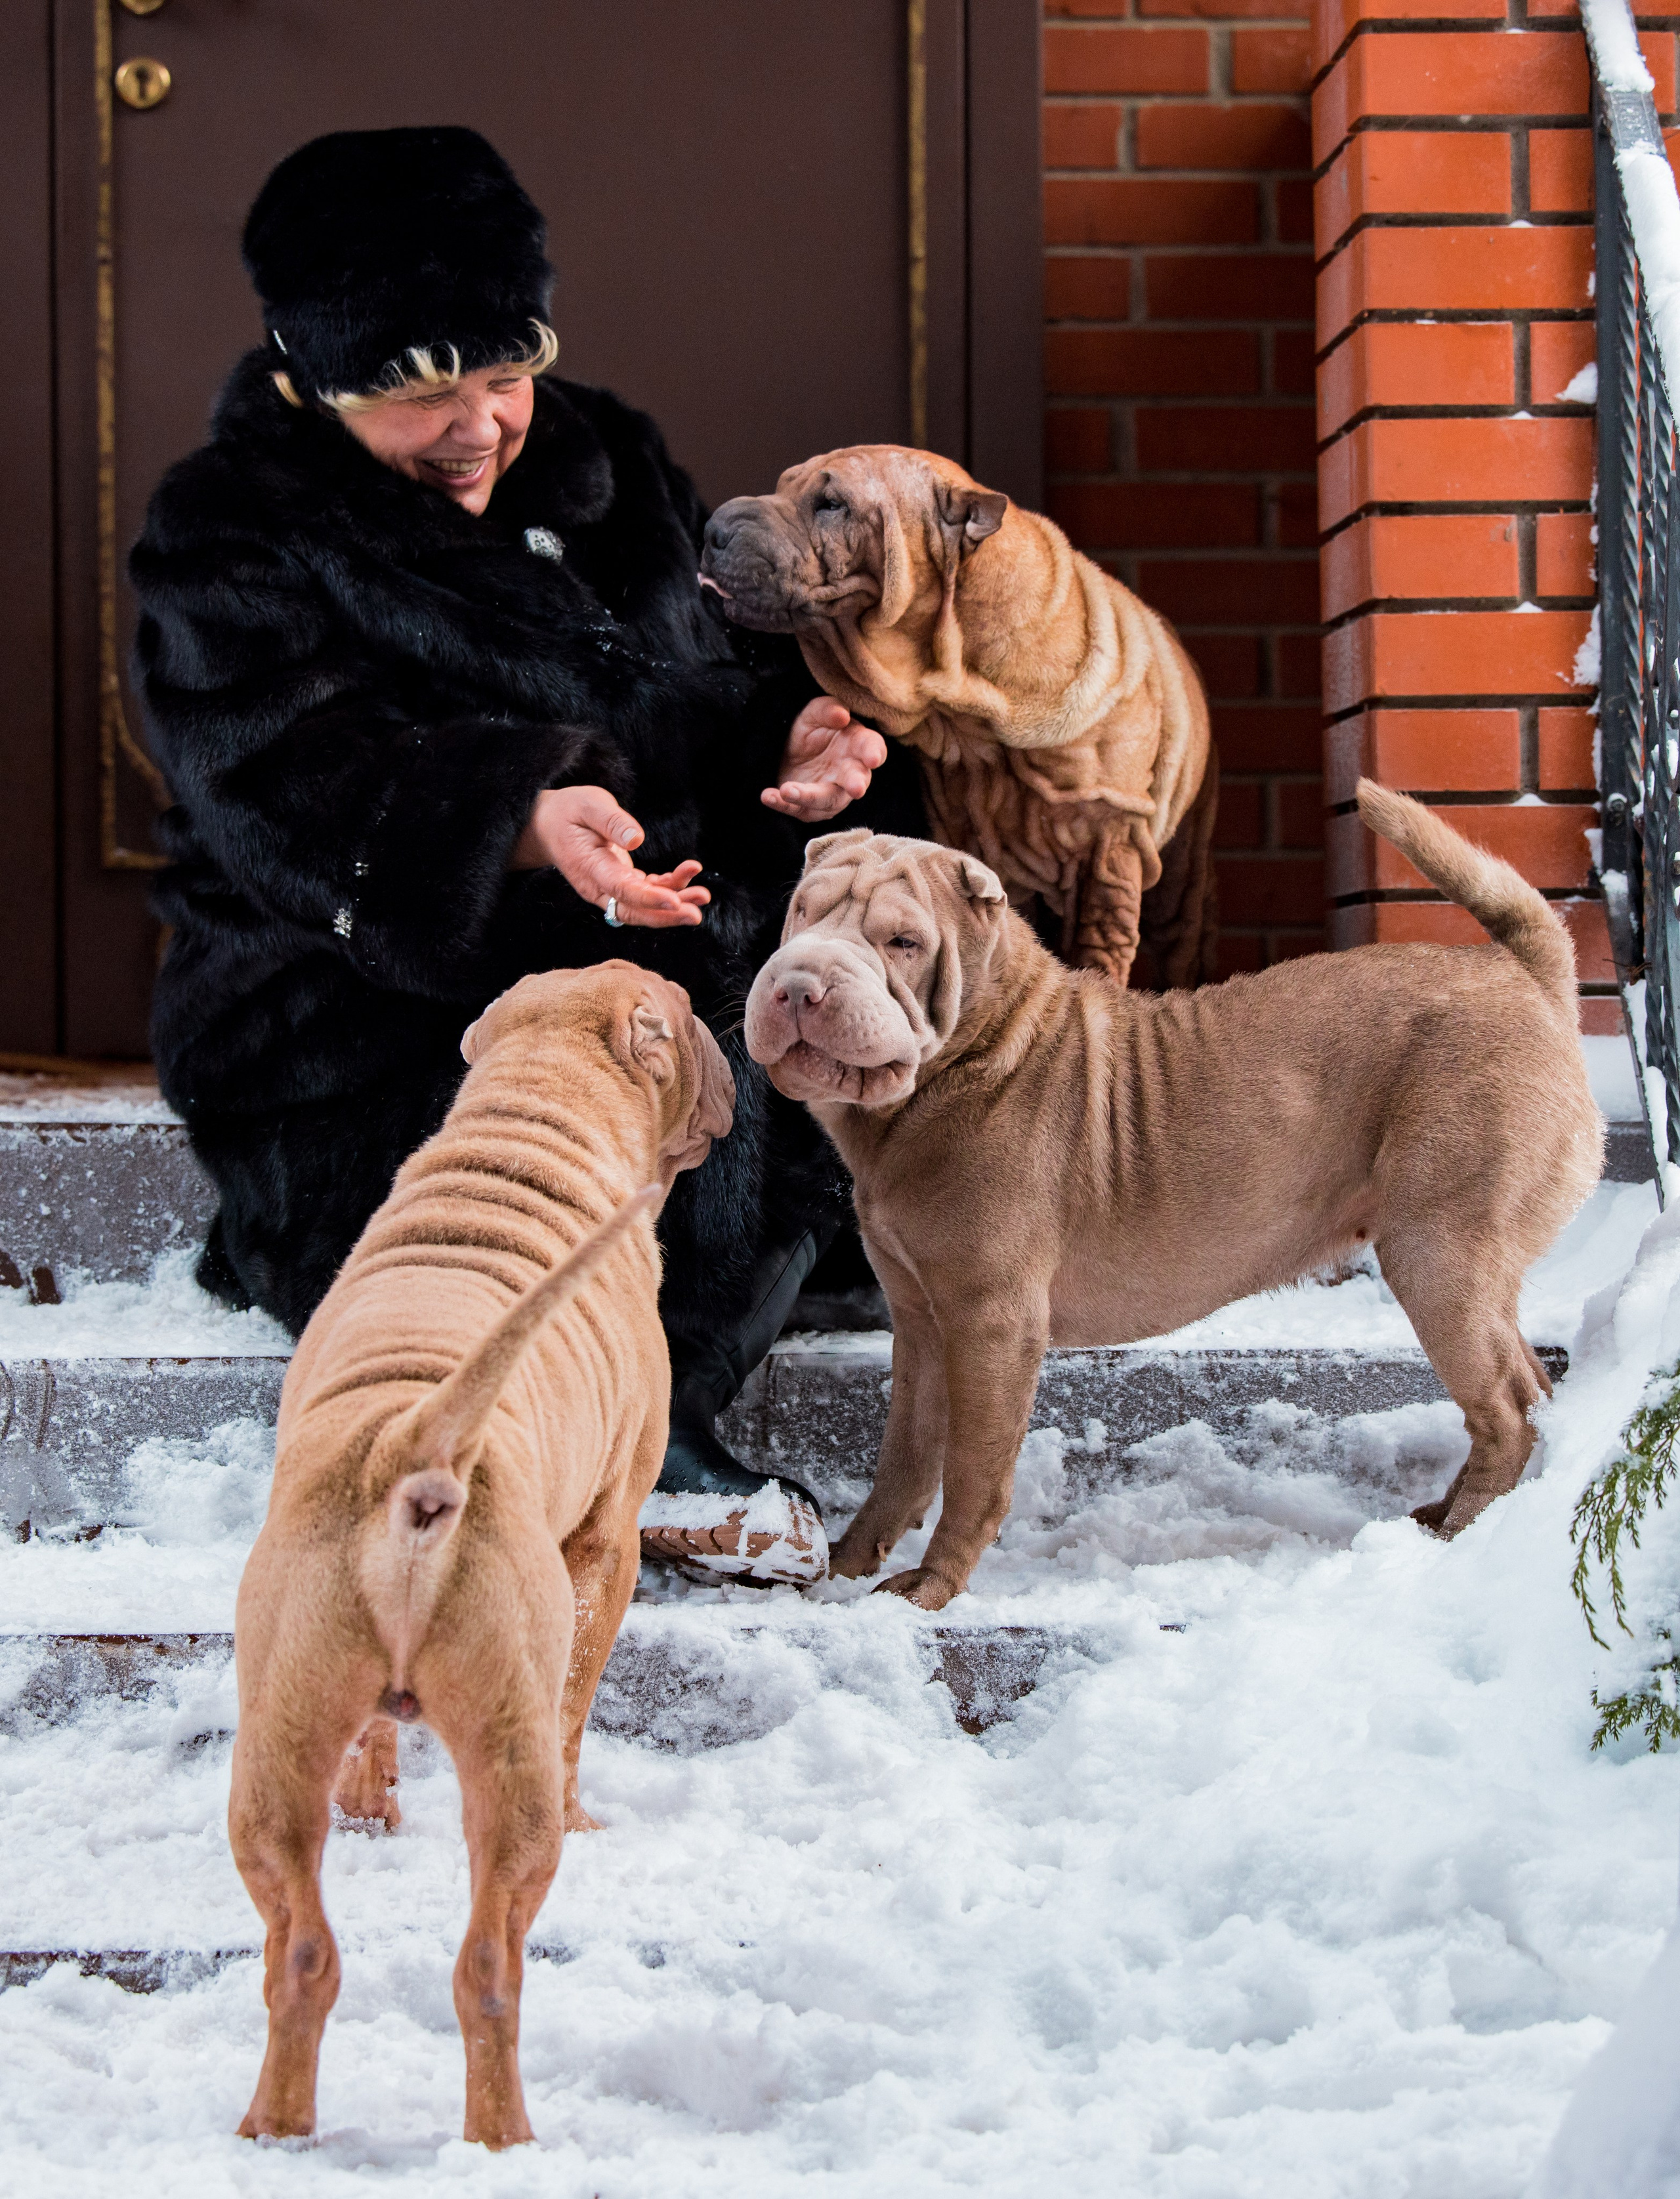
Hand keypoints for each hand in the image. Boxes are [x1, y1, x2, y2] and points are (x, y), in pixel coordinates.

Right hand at [511, 786, 708, 927]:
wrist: (549, 825)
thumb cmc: (569, 811)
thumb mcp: (588, 804)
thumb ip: (612, 820)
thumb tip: (637, 838)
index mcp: (589, 868)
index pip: (621, 890)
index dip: (648, 899)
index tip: (675, 901)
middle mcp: (598, 887)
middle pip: (634, 911)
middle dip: (666, 915)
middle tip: (696, 913)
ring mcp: (608, 889)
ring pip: (643, 907)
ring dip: (674, 903)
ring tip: (703, 896)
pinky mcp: (619, 884)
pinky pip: (646, 893)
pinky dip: (669, 888)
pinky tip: (689, 877)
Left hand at [763, 698, 886, 822]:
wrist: (786, 749)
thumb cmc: (812, 729)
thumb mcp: (815, 713)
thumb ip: (828, 710)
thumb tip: (842, 715)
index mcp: (858, 745)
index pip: (872, 749)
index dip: (874, 753)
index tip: (873, 758)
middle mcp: (850, 773)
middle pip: (856, 781)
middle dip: (856, 784)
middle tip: (856, 789)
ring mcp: (832, 794)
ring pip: (827, 800)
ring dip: (808, 797)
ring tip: (787, 790)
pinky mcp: (810, 808)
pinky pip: (798, 809)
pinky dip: (783, 804)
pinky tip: (768, 796)